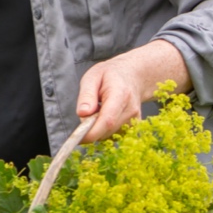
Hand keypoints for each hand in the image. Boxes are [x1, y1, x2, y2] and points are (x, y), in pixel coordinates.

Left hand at [75, 40, 190, 144]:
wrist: (133, 76)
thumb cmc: (110, 75)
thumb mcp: (92, 77)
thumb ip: (86, 95)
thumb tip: (82, 114)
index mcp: (120, 95)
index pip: (107, 120)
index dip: (92, 133)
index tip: (78, 138)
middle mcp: (130, 109)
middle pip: (107, 131)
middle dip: (91, 129)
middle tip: (88, 112)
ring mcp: (134, 119)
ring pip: (109, 134)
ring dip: (98, 128)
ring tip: (99, 109)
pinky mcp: (134, 127)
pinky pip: (114, 135)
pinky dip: (105, 129)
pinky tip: (107, 115)